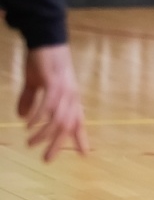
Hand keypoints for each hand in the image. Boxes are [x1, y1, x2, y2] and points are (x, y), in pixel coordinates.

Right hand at [17, 44, 87, 161]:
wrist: (45, 39)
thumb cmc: (42, 62)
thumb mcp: (35, 84)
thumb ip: (30, 101)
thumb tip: (22, 118)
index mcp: (70, 98)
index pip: (78, 121)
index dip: (81, 138)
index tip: (84, 155)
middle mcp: (71, 97)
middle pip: (68, 126)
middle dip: (58, 144)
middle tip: (46, 159)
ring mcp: (64, 90)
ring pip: (59, 119)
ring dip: (44, 133)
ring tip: (31, 143)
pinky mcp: (54, 83)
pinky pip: (48, 105)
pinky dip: (38, 116)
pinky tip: (28, 124)